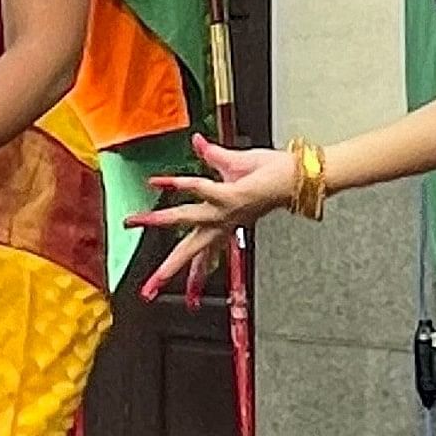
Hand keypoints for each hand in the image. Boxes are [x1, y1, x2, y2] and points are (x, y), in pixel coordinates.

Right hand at [127, 138, 292, 302]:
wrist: (300, 174)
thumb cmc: (273, 172)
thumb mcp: (235, 167)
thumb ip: (211, 155)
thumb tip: (197, 141)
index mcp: (224, 221)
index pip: (203, 254)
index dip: (191, 275)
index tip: (181, 294)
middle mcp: (224, 221)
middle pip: (190, 250)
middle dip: (167, 269)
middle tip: (149, 288)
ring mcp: (227, 210)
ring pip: (187, 219)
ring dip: (160, 220)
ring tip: (135, 221)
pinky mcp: (232, 195)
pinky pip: (201, 189)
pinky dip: (180, 185)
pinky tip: (160, 183)